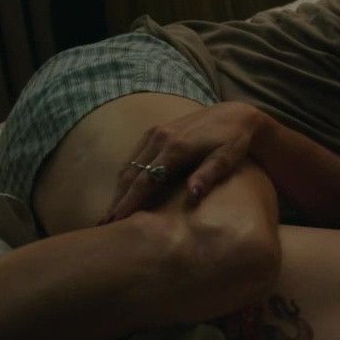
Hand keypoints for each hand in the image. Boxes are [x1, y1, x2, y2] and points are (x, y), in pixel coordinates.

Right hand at [101, 102, 267, 222]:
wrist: (235, 115)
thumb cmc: (234, 141)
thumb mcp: (227, 159)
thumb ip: (208, 175)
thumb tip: (193, 194)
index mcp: (176, 147)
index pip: (146, 181)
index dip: (129, 202)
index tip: (116, 222)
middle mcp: (160, 138)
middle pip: (131, 175)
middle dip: (118, 200)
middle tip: (104, 224)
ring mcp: (156, 133)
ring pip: (129, 165)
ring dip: (119, 190)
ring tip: (110, 213)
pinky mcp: (156, 131)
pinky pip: (135, 157)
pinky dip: (126, 176)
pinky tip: (123, 192)